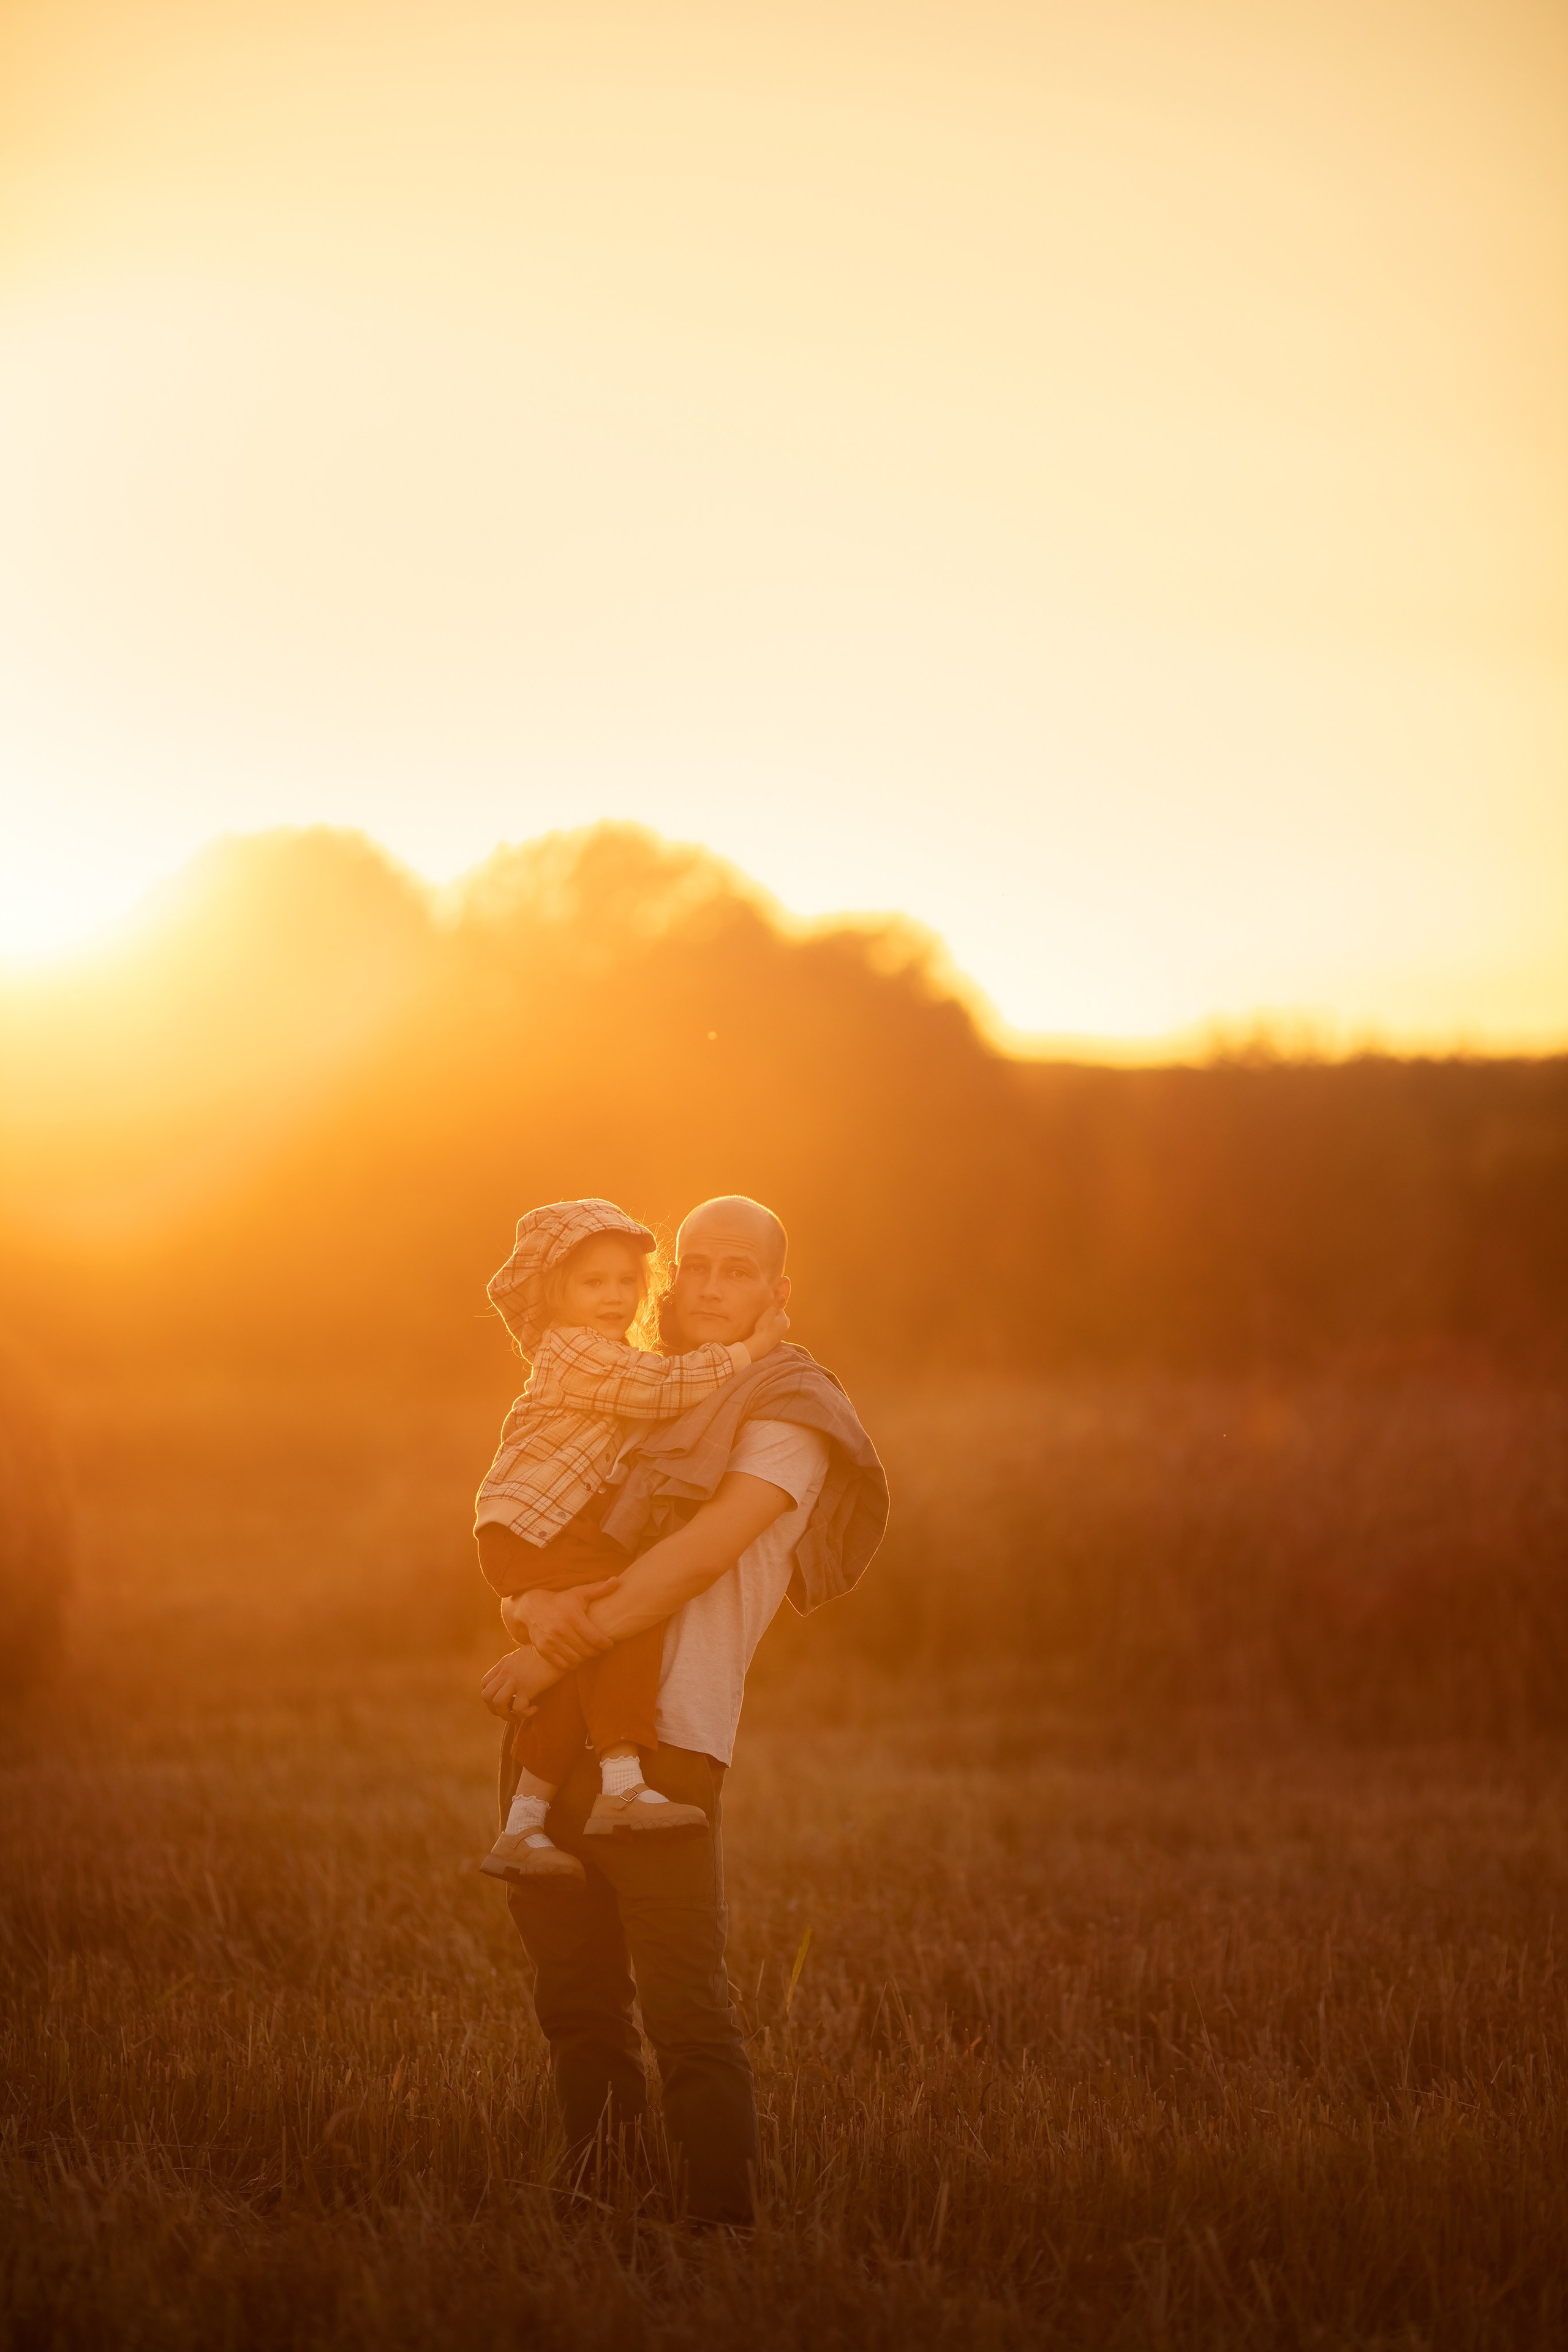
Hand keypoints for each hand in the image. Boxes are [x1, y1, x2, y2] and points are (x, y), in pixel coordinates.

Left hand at [480, 1646, 545, 1721]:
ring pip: (497, 1703)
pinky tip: (535, 1709)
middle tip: (507, 1713)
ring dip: (506, 1715)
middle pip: (486, 1696)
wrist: (557, 1647)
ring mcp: (515, 1680)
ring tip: (517, 1717)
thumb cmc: (546, 1651)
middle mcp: (506, 1672)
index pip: (485, 1683)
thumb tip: (520, 1674)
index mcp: (504, 1664)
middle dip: (494, 1709)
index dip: (491, 1696)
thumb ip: (516, 1664)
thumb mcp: (524, 1654)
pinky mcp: (527, 1688)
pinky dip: (525, 1713)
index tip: (503, 1700)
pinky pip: (518, 1708)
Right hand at [503, 1579, 620, 1669]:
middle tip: (599, 1648)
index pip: (595, 1639)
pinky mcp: (543, 1650)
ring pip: (576, 1660)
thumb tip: (616, 1581)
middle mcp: (561, 1630)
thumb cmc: (561, 1600)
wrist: (532, 1607)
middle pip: (587, 1651)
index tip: (609, 1644)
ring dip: (585, 1658)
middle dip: (596, 1651)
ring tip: (587, 1651)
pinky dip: (572, 1664)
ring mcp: (550, 1641)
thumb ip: (599, 1589)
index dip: (606, 1644)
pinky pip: (563, 1665)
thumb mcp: (579, 1593)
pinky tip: (575, 1657)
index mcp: (572, 1616)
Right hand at [744, 1301, 790, 1360]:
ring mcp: (783, 1334)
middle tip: (764, 1319)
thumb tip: (783, 1295)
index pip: (779, 1310)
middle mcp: (786, 1326)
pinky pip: (776, 1333)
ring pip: (779, 1325)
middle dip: (774, 1317)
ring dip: (774, 1325)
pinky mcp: (779, 1340)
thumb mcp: (769, 1313)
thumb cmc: (763, 1327)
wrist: (761, 1344)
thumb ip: (776, 1304)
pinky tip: (767, 1333)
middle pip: (780, 1318)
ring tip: (765, 1326)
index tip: (764, 1313)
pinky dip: (773, 1332)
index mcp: (784, 1318)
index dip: (771, 1311)